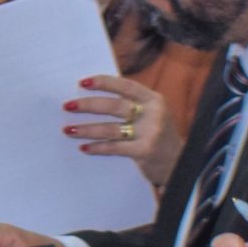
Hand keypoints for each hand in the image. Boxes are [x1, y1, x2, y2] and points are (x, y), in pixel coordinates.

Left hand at [63, 74, 182, 184]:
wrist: (179, 163)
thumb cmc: (158, 135)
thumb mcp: (152, 114)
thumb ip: (132, 104)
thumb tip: (95, 95)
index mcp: (154, 99)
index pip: (125, 86)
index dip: (103, 82)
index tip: (82, 82)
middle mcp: (154, 113)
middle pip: (115, 106)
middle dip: (88, 105)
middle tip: (68, 106)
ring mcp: (150, 133)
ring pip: (111, 128)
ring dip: (87, 129)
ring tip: (68, 129)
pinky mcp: (144, 151)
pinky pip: (114, 147)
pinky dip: (97, 147)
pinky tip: (83, 147)